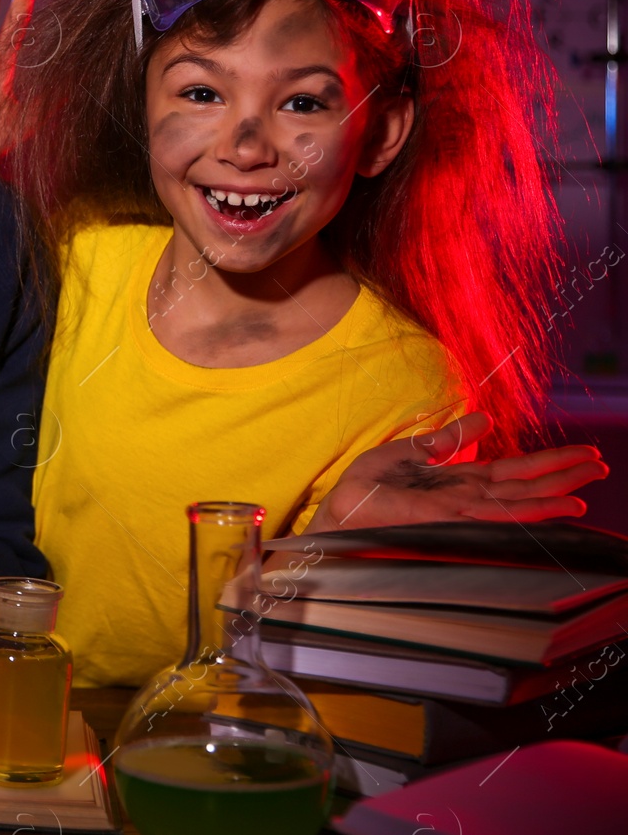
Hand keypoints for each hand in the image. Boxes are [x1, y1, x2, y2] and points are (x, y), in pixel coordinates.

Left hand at [305, 413, 608, 532]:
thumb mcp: (408, 451)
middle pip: (525, 486)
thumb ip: (448, 438)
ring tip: (586, 495)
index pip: (513, 471)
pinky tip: (551, 508)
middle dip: (563, 476)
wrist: (336, 512)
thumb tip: (486, 418)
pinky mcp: (448, 519)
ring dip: (553, 497)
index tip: (584, 454)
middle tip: (601, 466)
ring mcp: (460, 512)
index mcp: (459, 481)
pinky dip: (527, 512)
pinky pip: (495, 514)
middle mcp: (467, 498)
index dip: (549, 462)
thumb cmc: (365, 488)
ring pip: (518, 503)